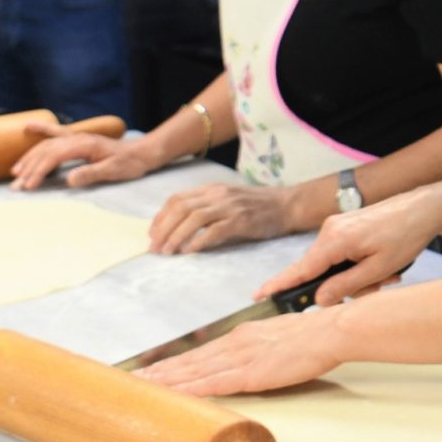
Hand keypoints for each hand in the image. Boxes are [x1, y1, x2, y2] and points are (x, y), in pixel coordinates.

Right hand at [11, 119, 158, 189]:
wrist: (142, 153)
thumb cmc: (130, 163)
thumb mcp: (113, 171)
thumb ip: (92, 174)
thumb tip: (70, 180)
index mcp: (84, 145)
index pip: (54, 157)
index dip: (39, 171)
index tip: (29, 186)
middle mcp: (77, 138)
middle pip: (46, 151)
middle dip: (29, 168)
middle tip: (17, 186)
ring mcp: (76, 137)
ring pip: (46, 144)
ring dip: (30, 157)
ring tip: (16, 173)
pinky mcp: (77, 140)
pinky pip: (54, 133)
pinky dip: (40, 131)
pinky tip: (28, 129)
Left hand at [136, 308, 343, 396]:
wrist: (330, 332)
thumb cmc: (314, 336)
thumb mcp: (280, 337)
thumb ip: (263, 347)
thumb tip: (257, 358)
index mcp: (242, 337)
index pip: (200, 353)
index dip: (174, 363)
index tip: (152, 369)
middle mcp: (234, 344)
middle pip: (189, 361)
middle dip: (160, 371)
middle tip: (131, 379)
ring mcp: (240, 358)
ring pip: (194, 371)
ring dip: (166, 380)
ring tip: (142, 386)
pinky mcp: (251, 373)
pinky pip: (213, 383)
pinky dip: (190, 389)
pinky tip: (174, 394)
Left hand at [148, 180, 317, 254]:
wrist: (288, 205)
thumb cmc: (258, 207)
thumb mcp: (228, 200)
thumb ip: (208, 208)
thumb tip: (181, 227)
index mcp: (212, 189)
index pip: (177, 199)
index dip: (160, 217)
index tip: (152, 234)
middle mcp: (218, 194)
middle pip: (181, 208)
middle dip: (163, 229)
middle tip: (155, 247)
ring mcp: (230, 206)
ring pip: (194, 218)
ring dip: (176, 236)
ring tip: (168, 252)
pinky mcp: (242, 221)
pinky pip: (215, 230)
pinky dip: (199, 241)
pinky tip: (190, 251)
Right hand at [254, 189, 439, 304]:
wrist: (425, 207)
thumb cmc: (406, 235)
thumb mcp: (379, 268)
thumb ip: (346, 286)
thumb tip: (318, 300)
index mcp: (335, 239)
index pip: (300, 269)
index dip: (279, 285)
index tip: (258, 296)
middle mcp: (329, 230)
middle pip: (318, 271)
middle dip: (343, 287)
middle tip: (377, 286)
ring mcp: (336, 226)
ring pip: (333, 265)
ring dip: (358, 277)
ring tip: (389, 275)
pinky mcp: (345, 226)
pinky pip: (342, 254)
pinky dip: (360, 266)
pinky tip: (385, 268)